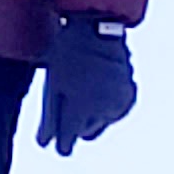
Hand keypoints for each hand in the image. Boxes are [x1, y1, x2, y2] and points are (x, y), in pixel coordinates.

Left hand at [36, 12, 136, 153]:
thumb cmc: (67, 55)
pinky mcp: (129, 97)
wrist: (97, 29)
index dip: (61, 144)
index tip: (57, 144)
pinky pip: (114, 113)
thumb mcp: (53, 84)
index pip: (67, 143)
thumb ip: (49, 117)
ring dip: (92, 116)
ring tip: (83, 89)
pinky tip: (97, 87)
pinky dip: (106, 106)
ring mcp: (118, 103)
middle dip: (76, 125)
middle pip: (85, 134)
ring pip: (101, 124)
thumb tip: (44, 143)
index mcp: (80, 109)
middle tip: (68, 102)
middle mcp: (102, 111)